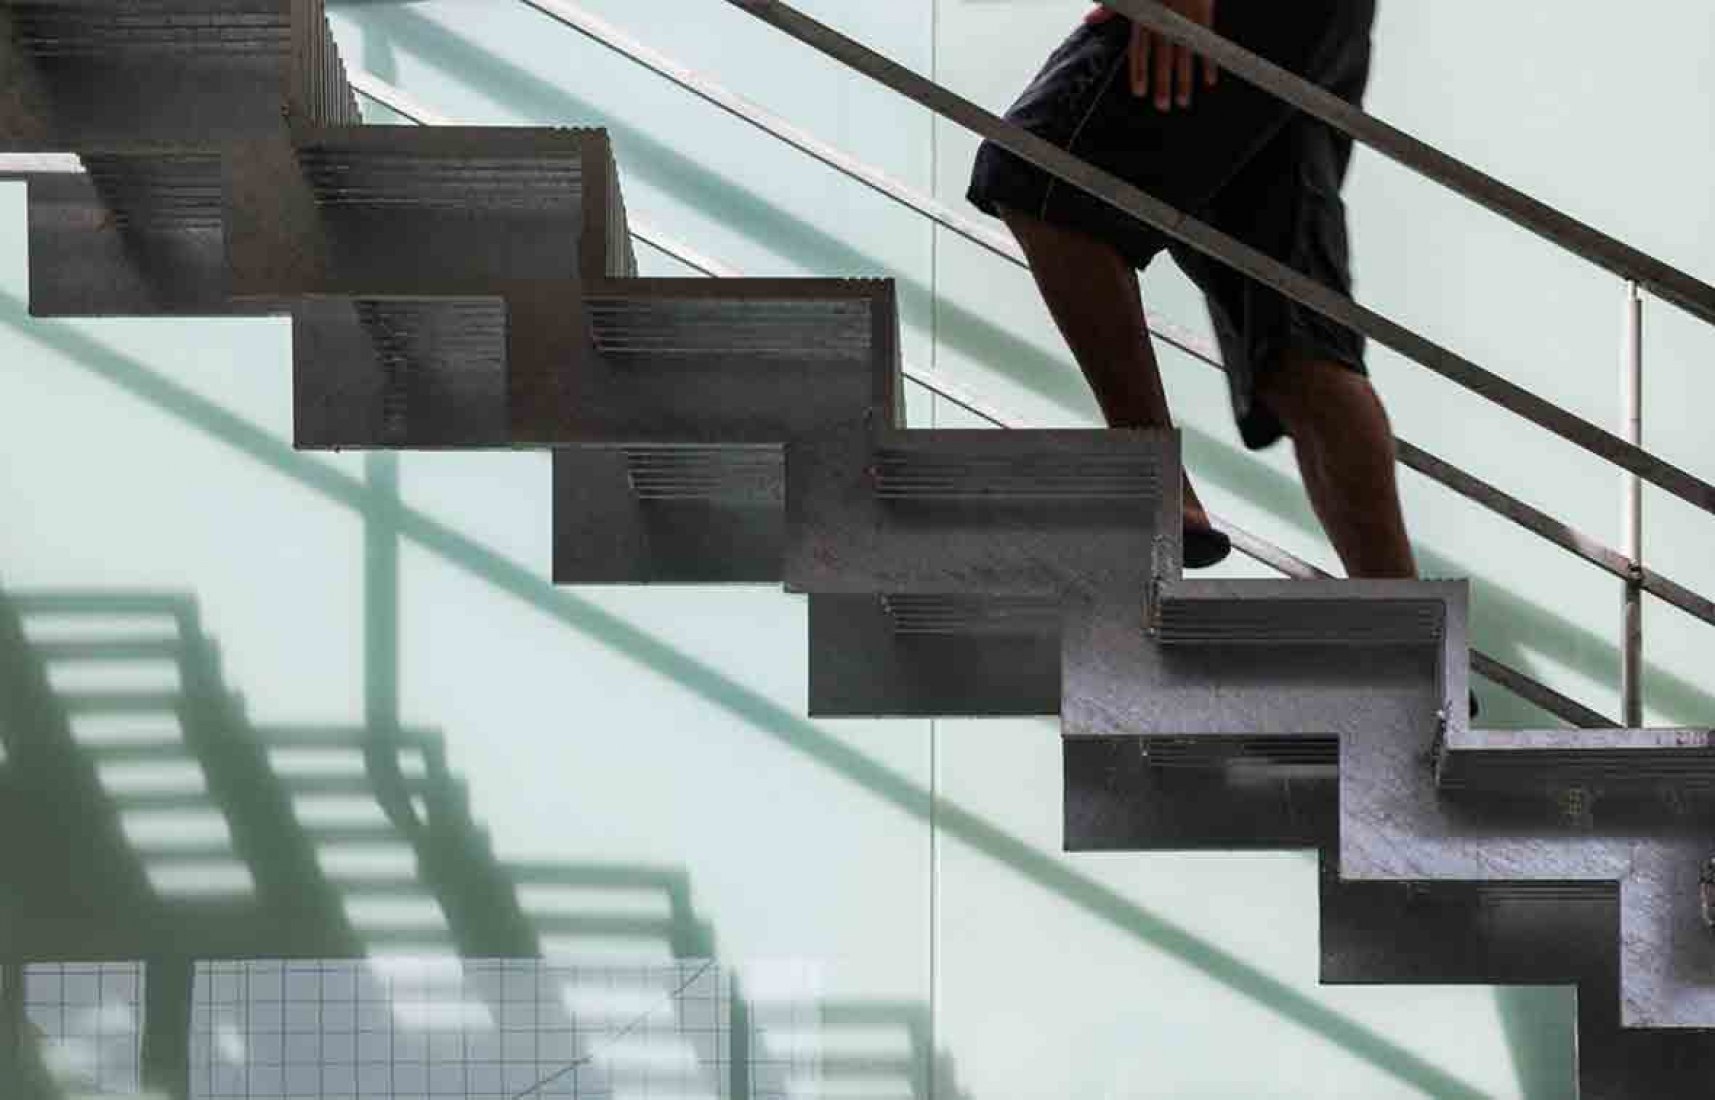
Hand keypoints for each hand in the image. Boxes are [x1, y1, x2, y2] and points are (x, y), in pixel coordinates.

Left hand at [1086, 1, 1218, 110]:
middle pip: (1163, 55)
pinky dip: (1209, 61)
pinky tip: (1209, 81)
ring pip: (1185, 51)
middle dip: (1162, 82)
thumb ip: (1112, 7)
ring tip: (1183, 102)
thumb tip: (1089, 19)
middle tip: (1162, 107)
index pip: (1140, 47)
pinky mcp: (1203, 11)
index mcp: (1145, 13)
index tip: (1139, 92)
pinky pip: (1206, 41)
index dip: (1140, 70)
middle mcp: (1163, 16)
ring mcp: (1184, 14)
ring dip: (1185, 79)